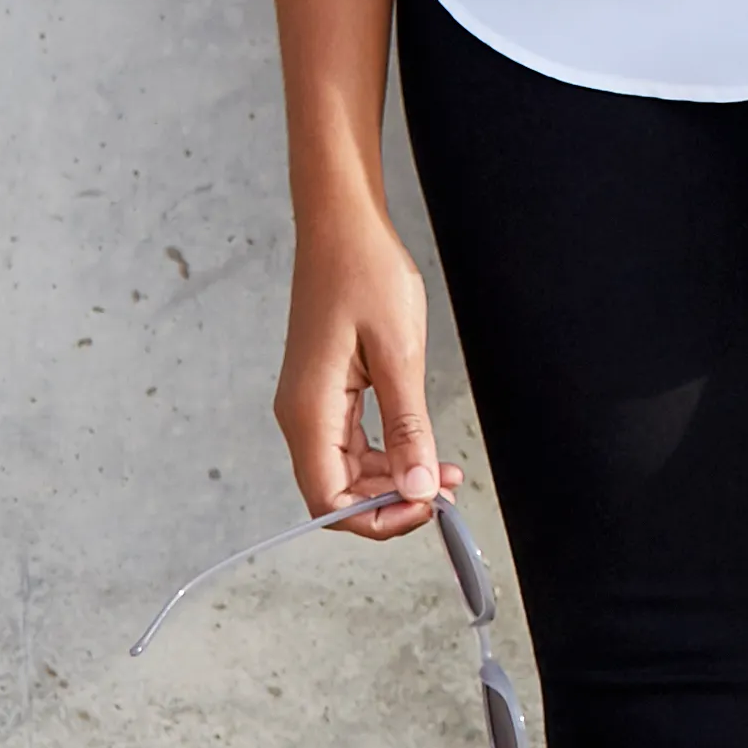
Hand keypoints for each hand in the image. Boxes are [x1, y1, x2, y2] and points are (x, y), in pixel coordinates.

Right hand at [278, 213, 458, 537]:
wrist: (342, 228)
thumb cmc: (366, 276)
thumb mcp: (400, 354)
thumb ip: (408, 427)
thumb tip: (417, 488)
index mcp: (308, 413)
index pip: (330, 503)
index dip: (378, 519)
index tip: (427, 505)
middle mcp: (300, 416)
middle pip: (337, 492)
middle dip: (392, 499)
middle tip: (446, 486)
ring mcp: (310, 404)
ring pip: (346, 469)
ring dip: (393, 478)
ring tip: (443, 468)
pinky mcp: (324, 391)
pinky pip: (350, 441)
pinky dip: (386, 453)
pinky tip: (421, 446)